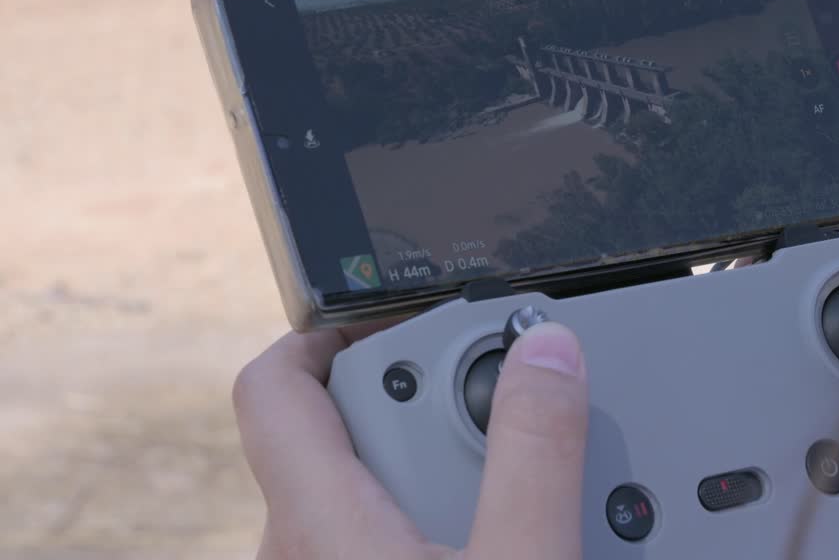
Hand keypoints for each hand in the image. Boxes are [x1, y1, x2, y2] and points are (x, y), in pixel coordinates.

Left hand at [231, 320, 588, 559]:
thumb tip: (547, 351)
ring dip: (434, 474)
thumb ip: (537, 453)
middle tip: (495, 424)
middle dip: (422, 410)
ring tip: (508, 507)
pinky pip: (366, 539)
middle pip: (339, 433)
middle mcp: (296, 551)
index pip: (274, 386)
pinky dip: (428, 522)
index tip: (395, 317)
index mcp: (320, 523)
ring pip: (360, 495)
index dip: (327, 331)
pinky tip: (492, 546)